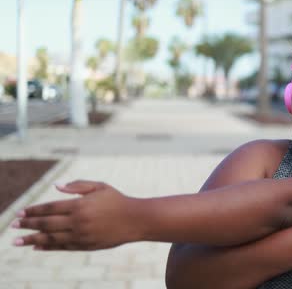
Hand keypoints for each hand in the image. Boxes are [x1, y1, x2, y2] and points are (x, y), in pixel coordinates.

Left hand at [12, 180, 139, 250]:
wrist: (136, 220)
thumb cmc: (118, 200)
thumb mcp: (100, 187)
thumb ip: (78, 186)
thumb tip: (56, 186)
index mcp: (80, 205)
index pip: (50, 208)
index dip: (34, 210)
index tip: (21, 212)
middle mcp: (78, 221)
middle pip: (47, 224)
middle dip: (28, 225)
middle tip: (14, 225)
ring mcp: (81, 235)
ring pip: (51, 238)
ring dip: (32, 239)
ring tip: (18, 241)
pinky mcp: (86, 245)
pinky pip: (62, 247)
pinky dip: (48, 247)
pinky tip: (37, 246)